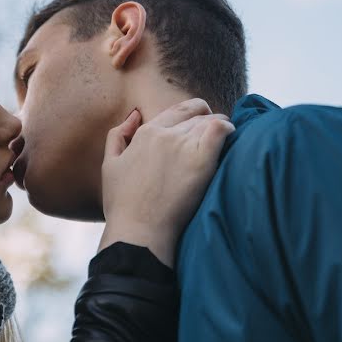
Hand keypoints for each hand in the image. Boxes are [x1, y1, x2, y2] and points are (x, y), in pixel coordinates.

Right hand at [99, 98, 234, 266]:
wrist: (138, 231)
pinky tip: (231, 138)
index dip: (193, 115)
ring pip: (211, 120)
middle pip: (196, 115)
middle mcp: (165, 134)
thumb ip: (118, 135)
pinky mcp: (201, 161)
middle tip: (214, 137)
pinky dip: (228, 129)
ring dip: (220, 126)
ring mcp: (183, 146)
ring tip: (226, 139)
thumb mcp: (110, 165)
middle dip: (207, 121)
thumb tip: (135, 114)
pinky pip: (220, 129)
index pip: (178, 110)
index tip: (200, 127)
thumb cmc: (123, 205)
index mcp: (146, 133)